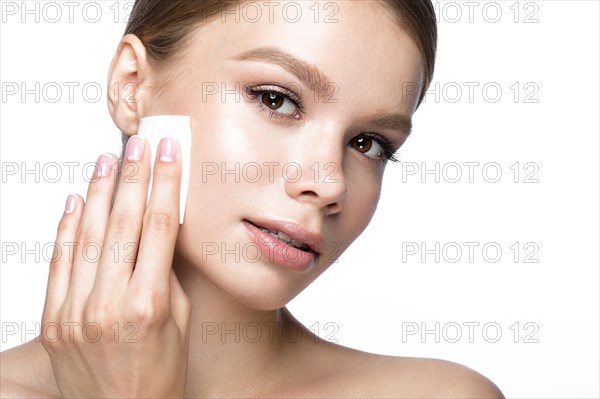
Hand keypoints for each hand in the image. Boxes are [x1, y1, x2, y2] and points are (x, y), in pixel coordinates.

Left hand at [41, 136, 190, 397]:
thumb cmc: (160, 373)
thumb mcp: (179, 322)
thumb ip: (165, 275)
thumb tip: (156, 233)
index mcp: (149, 304)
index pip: (159, 227)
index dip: (165, 184)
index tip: (169, 152)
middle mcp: (108, 303)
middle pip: (124, 223)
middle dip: (135, 176)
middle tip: (141, 143)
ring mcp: (75, 311)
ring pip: (88, 236)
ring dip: (100, 192)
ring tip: (108, 159)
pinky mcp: (53, 320)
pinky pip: (59, 263)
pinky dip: (67, 228)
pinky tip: (77, 200)